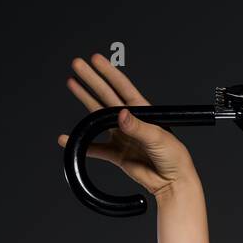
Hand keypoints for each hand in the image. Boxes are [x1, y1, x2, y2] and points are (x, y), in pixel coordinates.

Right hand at [57, 54, 197, 199]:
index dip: (109, 73)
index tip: (96, 59)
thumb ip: (138, 127)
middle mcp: (130, 121)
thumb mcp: (158, 138)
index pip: (123, 87)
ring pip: (98, 116)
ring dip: (85, 100)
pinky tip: (68, 139)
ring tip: (72, 84)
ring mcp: (122, 136)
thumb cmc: (174, 158)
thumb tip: (121, 115)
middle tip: (77, 65)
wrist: (172, 183)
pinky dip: (82, 145)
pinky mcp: (117, 154)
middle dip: (92, 80)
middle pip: (107, 96)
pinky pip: (96, 148)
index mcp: (143, 112)